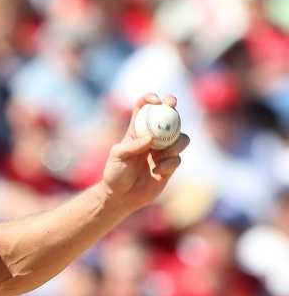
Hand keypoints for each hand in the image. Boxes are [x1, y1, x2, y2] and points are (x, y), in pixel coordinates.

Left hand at [101, 93, 190, 209]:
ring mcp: (163, 151)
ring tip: (161, 154)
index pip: (144, 108)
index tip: (155, 100)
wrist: (121, 196)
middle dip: (172, 106)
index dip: (150, 99)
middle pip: (168, 116)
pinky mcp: (170, 166)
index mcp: (137, 130)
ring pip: (180, 137)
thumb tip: (151, 138)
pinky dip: (169, 163)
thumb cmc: (115, 174)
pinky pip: (177, 158)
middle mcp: (153, 138)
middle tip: (172, 104)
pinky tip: (157, 171)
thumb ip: (132, 145)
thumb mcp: (117, 156)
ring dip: (174, 142)